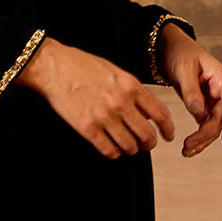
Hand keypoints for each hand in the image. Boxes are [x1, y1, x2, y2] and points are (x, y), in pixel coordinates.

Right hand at [15, 36, 174, 158]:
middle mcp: (121, 103)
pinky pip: (109, 150)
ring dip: (130, 149)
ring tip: (126, 146)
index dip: (167, 128)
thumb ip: (133, 91)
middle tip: (146, 145)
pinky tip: (111, 148)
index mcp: (131, 86)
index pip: (160, 113)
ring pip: (129, 146)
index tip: (168, 135)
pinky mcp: (88, 128)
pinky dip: (113, 153)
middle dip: (149, 144)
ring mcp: (105, 117)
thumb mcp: (115, 72)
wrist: (54, 67)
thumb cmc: (82, 66)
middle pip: (147, 134)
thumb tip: (146, 112)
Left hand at [156, 24, 221, 155]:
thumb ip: (191, 91)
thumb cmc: (179, 53)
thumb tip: (199, 114)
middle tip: (187, 146)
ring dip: (203, 140)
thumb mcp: (183, 69)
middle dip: (207, 135)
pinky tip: (189, 147)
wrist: (168, 48)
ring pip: (214, 125)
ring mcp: (214, 100)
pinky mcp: (204, 106)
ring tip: (186, 152)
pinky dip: (198, 136)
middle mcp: (221, 91)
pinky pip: (205, 125)